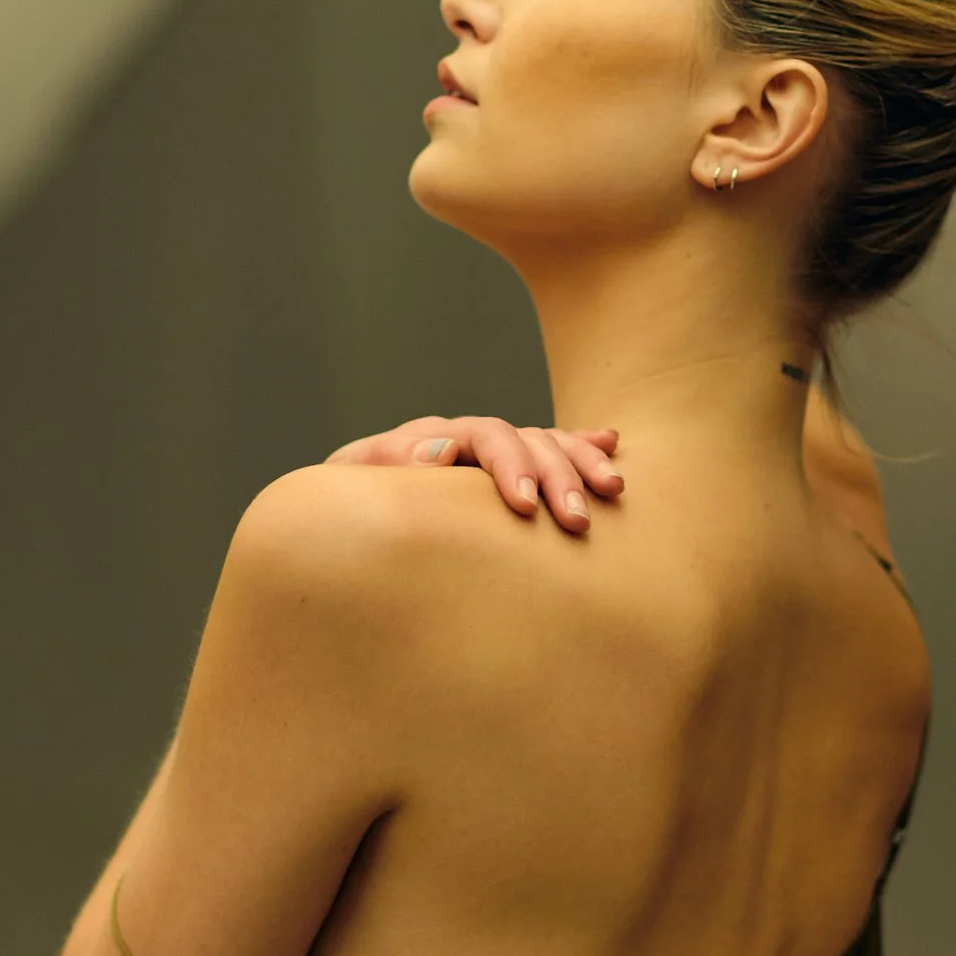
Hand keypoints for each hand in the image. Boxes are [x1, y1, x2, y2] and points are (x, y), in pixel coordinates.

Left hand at [324, 415, 623, 532]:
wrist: (342, 521)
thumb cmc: (345, 509)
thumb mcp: (351, 485)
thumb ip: (387, 463)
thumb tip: (442, 449)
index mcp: (431, 437)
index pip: (483, 434)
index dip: (509, 464)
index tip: (524, 505)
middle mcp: (467, 439)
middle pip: (525, 439)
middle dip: (556, 475)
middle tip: (576, 521)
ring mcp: (489, 457)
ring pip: (547, 444)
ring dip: (581, 463)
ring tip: (613, 490)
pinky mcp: (506, 476)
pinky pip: (552, 451)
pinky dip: (582, 446)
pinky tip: (612, 444)